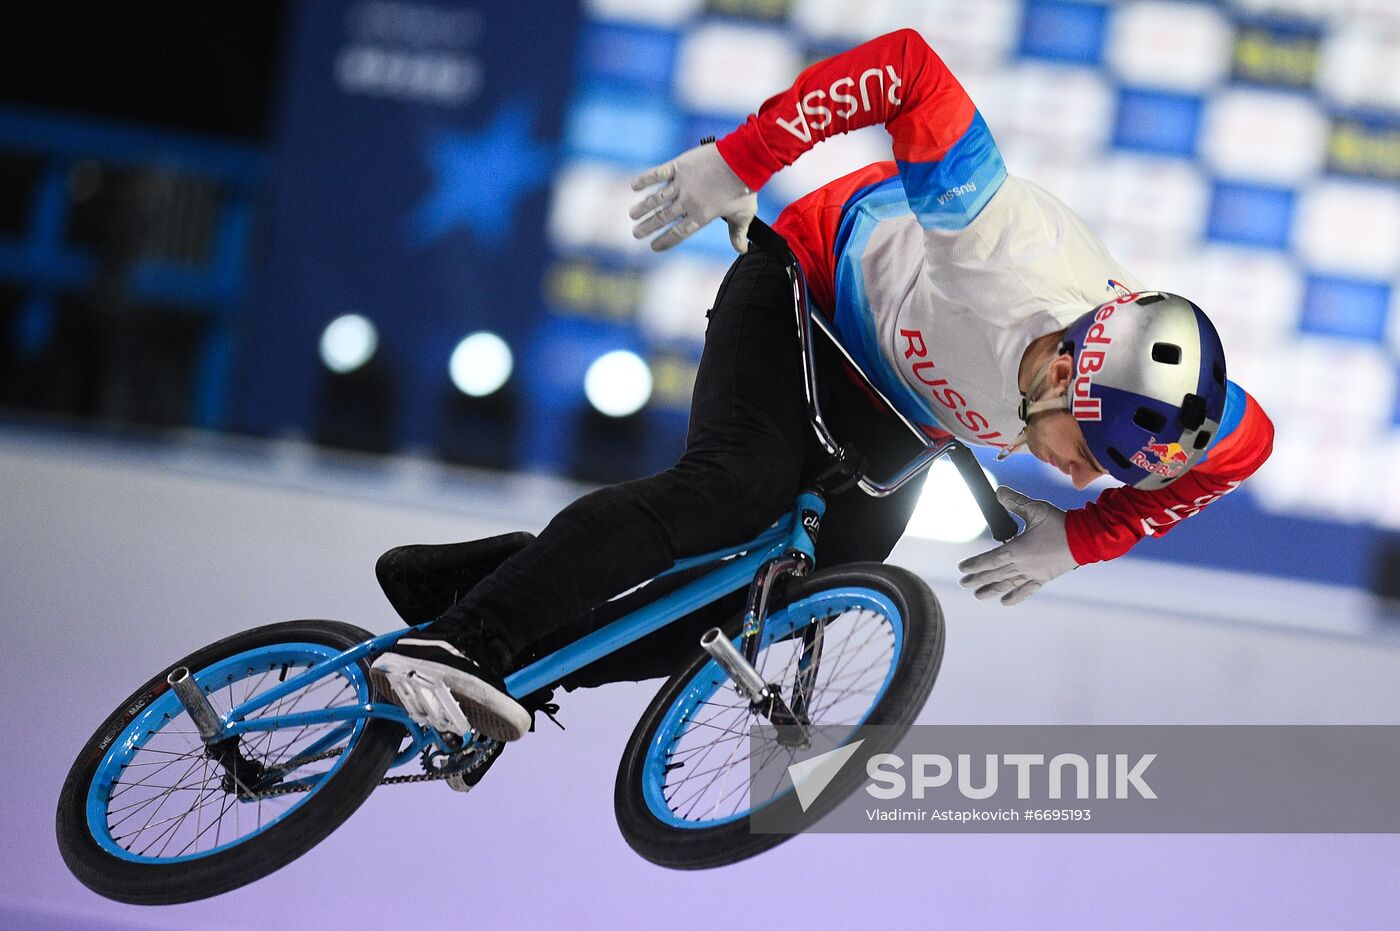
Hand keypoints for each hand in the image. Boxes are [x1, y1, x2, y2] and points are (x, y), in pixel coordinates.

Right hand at [629, 143, 756, 252]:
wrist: (743, 160)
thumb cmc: (746, 188)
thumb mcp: (744, 215)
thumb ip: (738, 234)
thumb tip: (742, 251)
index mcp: (701, 216)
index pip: (678, 232)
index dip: (665, 240)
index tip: (654, 247)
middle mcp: (688, 202)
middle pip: (663, 218)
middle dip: (647, 227)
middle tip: (635, 233)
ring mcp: (682, 183)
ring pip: (657, 199)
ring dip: (643, 207)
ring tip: (632, 215)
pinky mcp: (680, 166)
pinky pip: (658, 173)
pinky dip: (645, 179)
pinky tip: (634, 186)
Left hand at [957, 487, 1077, 605]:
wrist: (1085, 538)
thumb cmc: (1059, 522)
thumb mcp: (1035, 508)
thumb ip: (1015, 501)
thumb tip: (998, 492)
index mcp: (1017, 549)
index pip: (990, 560)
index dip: (974, 565)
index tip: (962, 568)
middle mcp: (1023, 565)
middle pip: (995, 574)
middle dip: (978, 579)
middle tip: (964, 583)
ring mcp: (1033, 573)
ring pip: (1008, 585)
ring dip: (991, 590)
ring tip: (978, 595)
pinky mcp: (1044, 578)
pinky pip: (1027, 590)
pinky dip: (1015, 597)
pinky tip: (1005, 602)